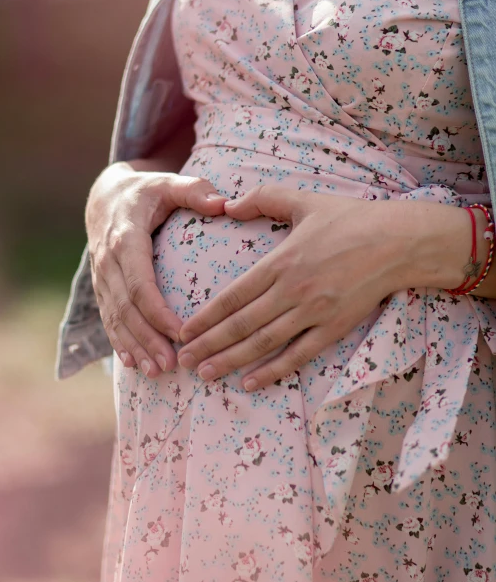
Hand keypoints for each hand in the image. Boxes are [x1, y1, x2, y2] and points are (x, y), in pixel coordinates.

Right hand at [86, 162, 225, 375]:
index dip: (158, 312)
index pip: (140, 283)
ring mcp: (101, 277)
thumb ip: (194, 190)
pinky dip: (120, 342)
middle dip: (148, 339)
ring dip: (134, 347)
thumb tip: (223, 203)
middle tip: (172, 364)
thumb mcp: (167, 183)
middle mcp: (108, 262)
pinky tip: (134, 364)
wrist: (104, 198)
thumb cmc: (145, 192)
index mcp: (125, 239)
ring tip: (157, 372)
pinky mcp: (101, 288)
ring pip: (114, 319)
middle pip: (126, 309)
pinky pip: (107, 319)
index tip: (182, 333)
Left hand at [177, 185, 415, 389]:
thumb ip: (262, 198)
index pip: (233, 296)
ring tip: (206, 374)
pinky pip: (299, 355)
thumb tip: (228, 206)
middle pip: (241, 325)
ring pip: (264, 343)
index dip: (205, 317)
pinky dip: (273, 371)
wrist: (398, 241)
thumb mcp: (303, 199)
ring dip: (232, 361)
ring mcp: (314, 312)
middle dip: (209, 345)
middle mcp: (293, 290)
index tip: (183, 331)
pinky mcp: (335, 327)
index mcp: (281, 261)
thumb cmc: (350, 218)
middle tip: (184, 361)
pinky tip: (251, 382)